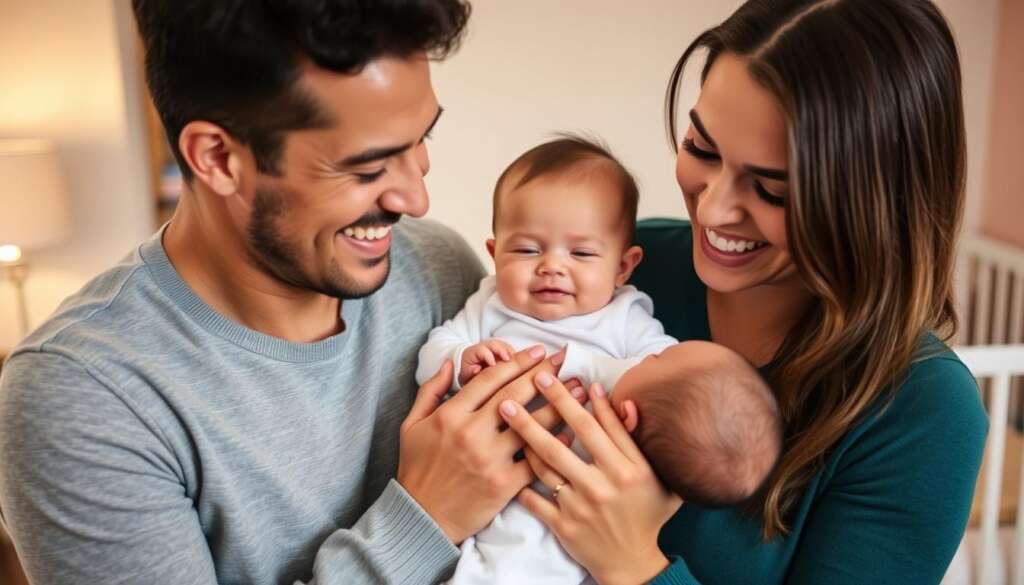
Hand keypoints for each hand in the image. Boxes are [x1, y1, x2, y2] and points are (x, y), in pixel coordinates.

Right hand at [398, 346, 585, 544]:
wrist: (421, 517)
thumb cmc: (417, 469)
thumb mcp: (412, 425)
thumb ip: (431, 390)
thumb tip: (448, 363)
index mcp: (451, 415)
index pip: (491, 379)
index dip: (517, 362)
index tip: (538, 351)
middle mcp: (472, 433)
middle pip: (515, 395)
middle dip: (543, 373)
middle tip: (565, 359)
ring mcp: (489, 459)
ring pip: (531, 426)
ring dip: (559, 405)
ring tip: (580, 391)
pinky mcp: (503, 484)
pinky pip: (536, 461)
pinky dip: (555, 445)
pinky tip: (571, 433)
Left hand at [499, 375, 681, 584]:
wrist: (633, 563)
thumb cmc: (647, 512)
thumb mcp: (654, 473)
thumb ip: (636, 438)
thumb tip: (622, 400)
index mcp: (626, 469)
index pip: (594, 426)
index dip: (569, 399)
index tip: (549, 376)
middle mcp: (602, 486)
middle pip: (563, 441)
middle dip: (538, 410)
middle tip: (516, 387)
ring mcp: (580, 507)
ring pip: (544, 465)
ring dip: (523, 436)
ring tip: (504, 412)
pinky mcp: (563, 525)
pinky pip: (534, 498)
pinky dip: (519, 478)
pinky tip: (506, 457)